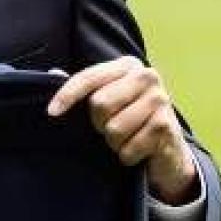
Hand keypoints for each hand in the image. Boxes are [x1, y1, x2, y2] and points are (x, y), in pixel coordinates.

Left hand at [46, 56, 198, 204]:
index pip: (89, 77)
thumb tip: (53, 74)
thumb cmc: (132, 120)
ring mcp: (159, 100)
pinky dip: (127, 155)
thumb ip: (84, 87)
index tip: (52, 112)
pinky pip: (129, 148)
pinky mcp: (165, 126)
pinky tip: (139, 149)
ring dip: (115, 142)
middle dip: (99, 123)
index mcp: (128, 66)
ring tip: (127, 138)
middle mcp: (146, 77)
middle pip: (99, 104)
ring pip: (114, 129)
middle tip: (111, 127)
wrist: (169, 150)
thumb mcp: (109, 99)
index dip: (68, 95)